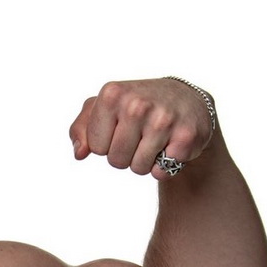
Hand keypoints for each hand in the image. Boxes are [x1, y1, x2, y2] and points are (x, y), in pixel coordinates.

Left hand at [70, 78, 214, 179]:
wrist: (187, 101)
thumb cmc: (137, 106)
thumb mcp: (104, 108)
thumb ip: (81, 129)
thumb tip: (79, 153)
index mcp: (112, 93)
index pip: (95, 147)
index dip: (107, 143)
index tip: (121, 128)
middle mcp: (138, 103)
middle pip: (115, 160)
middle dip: (125, 155)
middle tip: (140, 136)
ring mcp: (163, 119)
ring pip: (138, 168)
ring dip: (145, 162)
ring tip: (155, 140)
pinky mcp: (186, 136)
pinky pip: (161, 172)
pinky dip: (165, 166)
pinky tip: (171, 146)